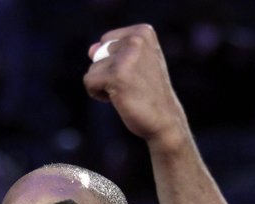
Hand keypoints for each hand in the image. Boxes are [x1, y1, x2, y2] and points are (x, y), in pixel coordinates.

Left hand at [84, 24, 187, 146]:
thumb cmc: (148, 93)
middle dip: (107, 72)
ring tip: (126, 92)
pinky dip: (96, 94)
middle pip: (98, 53)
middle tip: (131, 85)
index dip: (113, 61)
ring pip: (92, 68)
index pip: (106, 40)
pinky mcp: (116, 75)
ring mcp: (127, 57)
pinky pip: (89, 81)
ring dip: (103, 85)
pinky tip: (117, 99)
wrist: (165, 119)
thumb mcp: (135, 65)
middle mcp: (136, 40)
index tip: (134, 74)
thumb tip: (91, 50)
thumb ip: (112, 52)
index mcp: (143, 32)